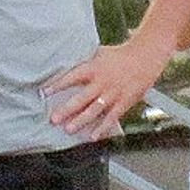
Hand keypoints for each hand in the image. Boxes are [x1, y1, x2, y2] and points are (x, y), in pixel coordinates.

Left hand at [46, 42, 166, 139]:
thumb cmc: (121, 55)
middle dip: (66, 110)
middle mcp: (102, 82)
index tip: (45, 92)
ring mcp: (113, 94)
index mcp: (94, 68)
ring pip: (94, 110)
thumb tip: (66, 66)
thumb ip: (85, 63)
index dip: (57, 85)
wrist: (145, 57)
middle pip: (81, 98)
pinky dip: (102, 128)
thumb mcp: (100, 54)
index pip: (72, 77)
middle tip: (54, 119)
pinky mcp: (124, 102)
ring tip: (69, 129)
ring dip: (81, 121)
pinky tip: (93, 136)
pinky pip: (112, 117)